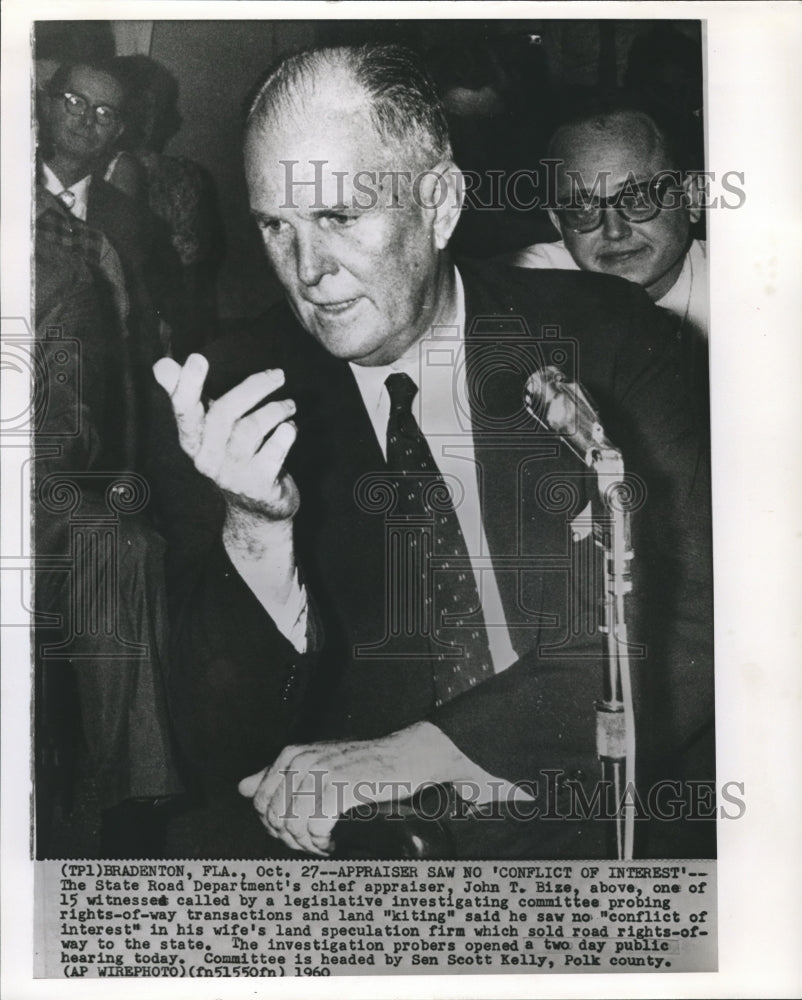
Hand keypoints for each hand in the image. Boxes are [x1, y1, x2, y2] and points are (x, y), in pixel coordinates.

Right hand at [153, 354, 298, 520]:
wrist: (257, 508)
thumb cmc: (233, 454)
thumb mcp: (210, 428)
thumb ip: (189, 394)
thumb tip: (161, 364)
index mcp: (193, 439)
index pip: (184, 409)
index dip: (188, 384)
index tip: (197, 358)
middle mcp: (207, 458)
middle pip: (223, 414)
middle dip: (253, 387)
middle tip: (279, 374)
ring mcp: (232, 474)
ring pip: (251, 429)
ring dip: (275, 411)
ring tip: (290, 405)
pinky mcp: (257, 486)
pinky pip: (274, 451)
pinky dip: (286, 434)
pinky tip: (291, 429)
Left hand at [238, 722, 513, 855]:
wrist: (403, 757)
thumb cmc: (362, 763)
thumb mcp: (315, 762)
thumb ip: (276, 774)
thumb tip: (244, 787)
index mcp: (292, 755)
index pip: (261, 803)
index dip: (277, 825)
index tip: (299, 828)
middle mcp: (302, 762)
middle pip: (275, 818)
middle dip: (292, 836)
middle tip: (315, 838)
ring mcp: (321, 774)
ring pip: (294, 826)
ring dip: (309, 842)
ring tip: (326, 839)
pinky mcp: (340, 789)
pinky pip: (316, 828)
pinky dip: (324, 841)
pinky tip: (336, 837)